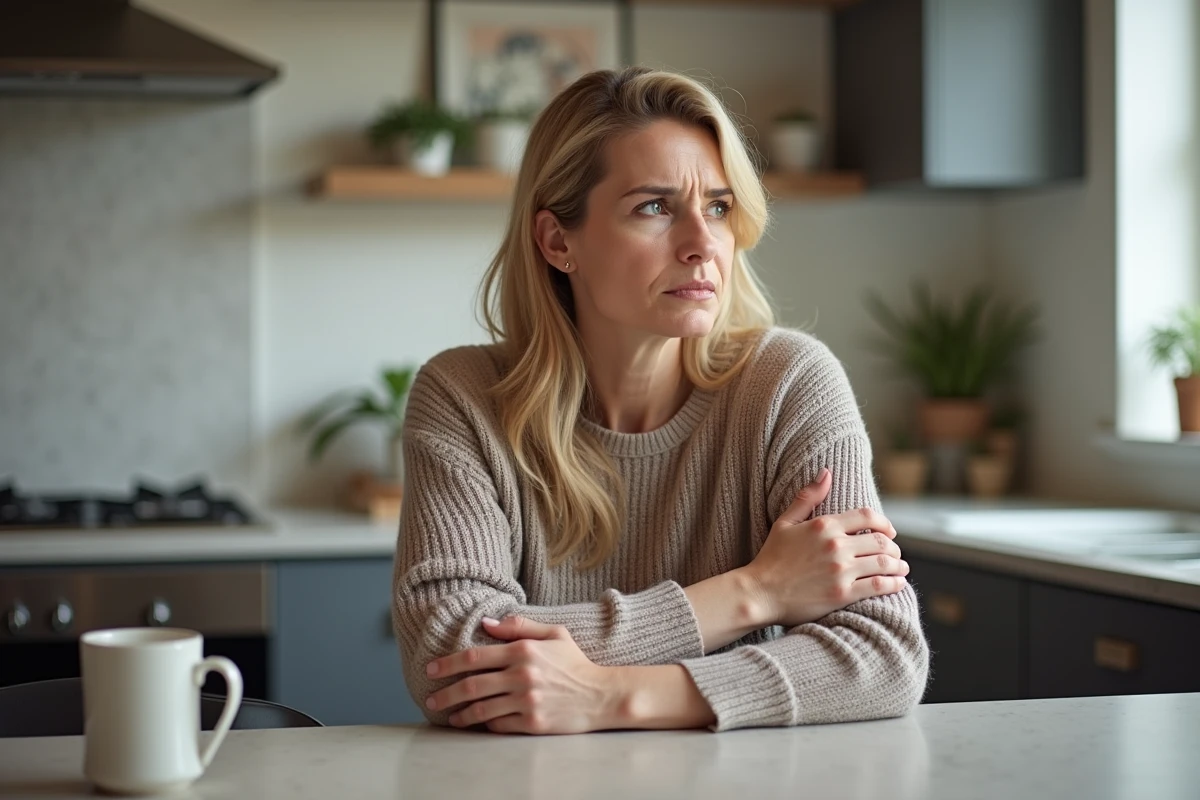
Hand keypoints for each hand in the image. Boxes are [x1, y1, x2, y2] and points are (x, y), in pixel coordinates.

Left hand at [424, 616, 620, 733]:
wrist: (601, 696)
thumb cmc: (575, 663)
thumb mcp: (554, 634)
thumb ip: (520, 626)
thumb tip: (487, 623)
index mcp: (524, 651)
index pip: (475, 656)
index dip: (448, 663)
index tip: (431, 669)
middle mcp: (522, 676)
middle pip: (471, 685)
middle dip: (446, 693)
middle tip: (431, 698)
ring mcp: (527, 701)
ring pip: (481, 709)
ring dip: (460, 714)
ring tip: (450, 716)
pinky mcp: (532, 723)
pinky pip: (498, 725)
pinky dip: (485, 725)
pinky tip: (477, 723)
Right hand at [742, 468, 908, 627]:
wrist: (760, 593)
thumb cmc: (771, 558)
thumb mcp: (785, 522)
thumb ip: (807, 497)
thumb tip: (826, 472)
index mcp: (824, 525)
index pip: (867, 516)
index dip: (884, 523)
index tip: (889, 531)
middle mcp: (836, 546)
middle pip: (880, 541)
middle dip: (893, 547)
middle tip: (895, 553)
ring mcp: (840, 571)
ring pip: (884, 563)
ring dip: (898, 565)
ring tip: (901, 568)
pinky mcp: (842, 594)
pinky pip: (878, 586)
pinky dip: (893, 583)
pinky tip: (897, 583)